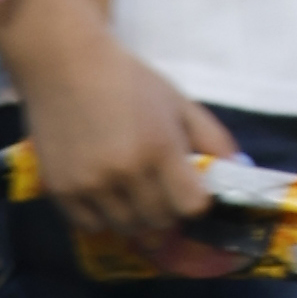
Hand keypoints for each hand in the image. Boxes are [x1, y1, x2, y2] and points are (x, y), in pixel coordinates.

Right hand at [2, 4, 231, 244]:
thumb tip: (235, 171)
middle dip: (169, 213)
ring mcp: (90, 185)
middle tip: (166, 194)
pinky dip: (104, 218)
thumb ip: (212, 139)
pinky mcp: (61, 192)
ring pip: (126, 228)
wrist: (68, 69)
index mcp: (160, 148)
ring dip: (138, 219)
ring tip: (138, 195)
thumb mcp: (180, 103)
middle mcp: (125, 172)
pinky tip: (109, 196)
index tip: (194, 191)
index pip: (190, 205)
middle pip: (159, 222)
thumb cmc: (131, 83)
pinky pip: (90, 226)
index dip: (197, 203)